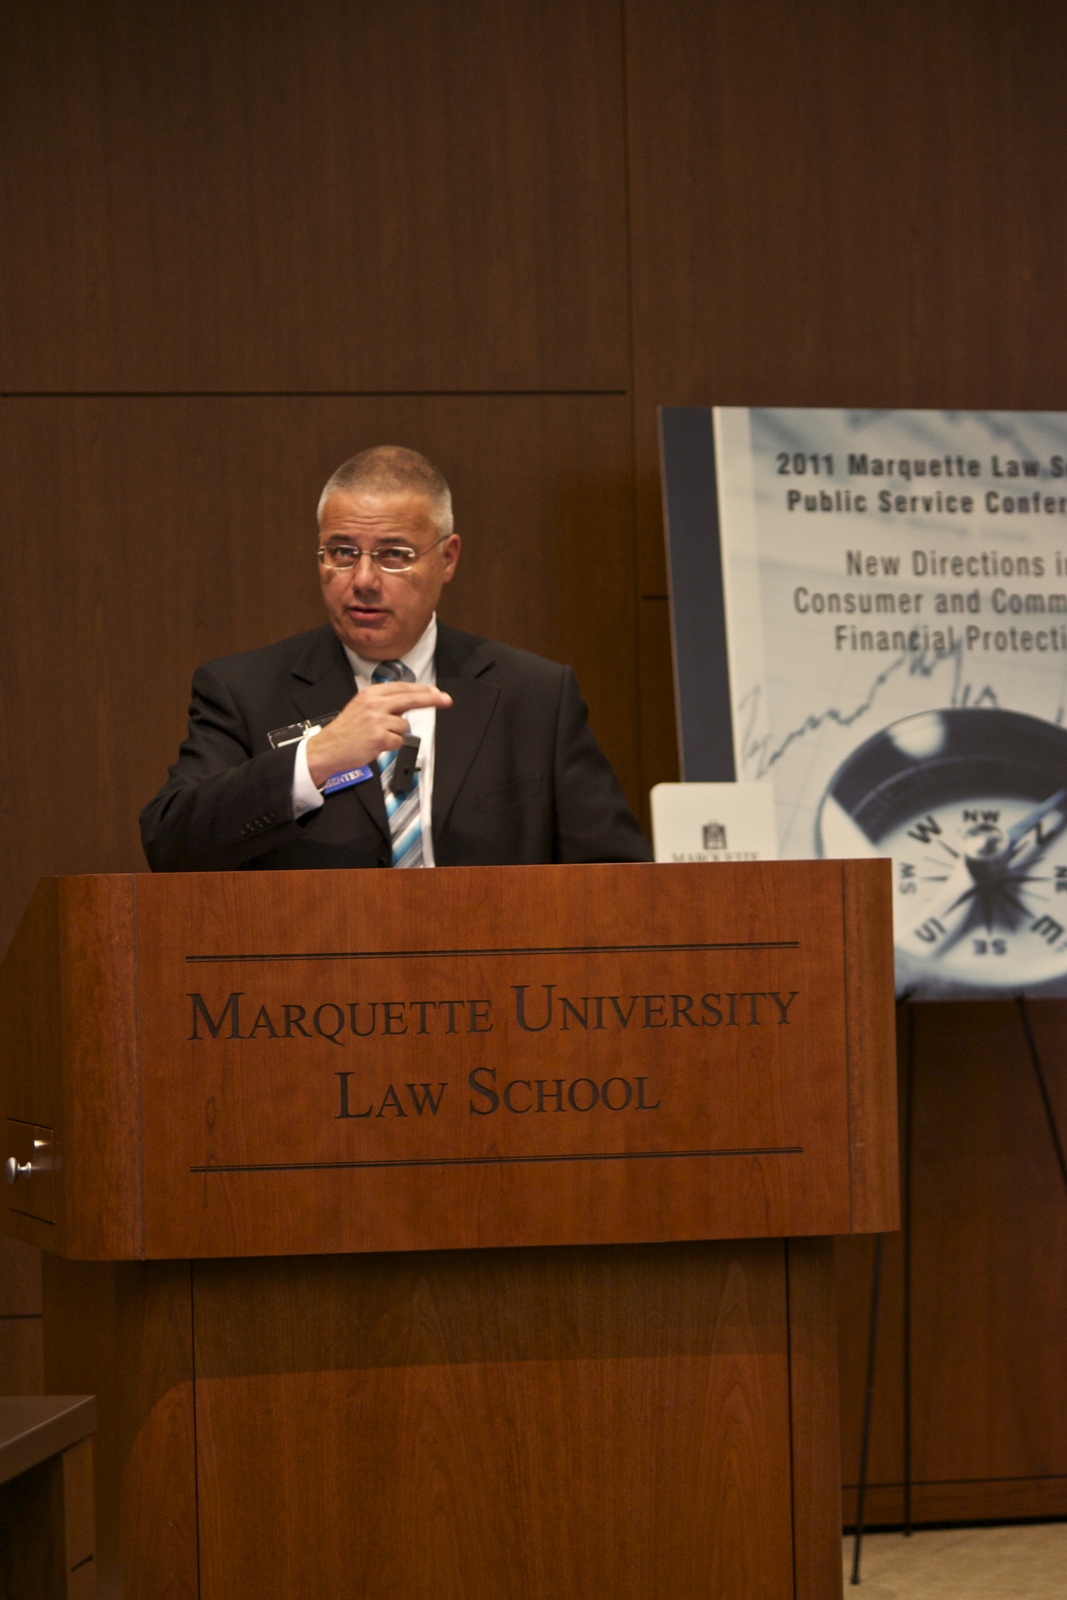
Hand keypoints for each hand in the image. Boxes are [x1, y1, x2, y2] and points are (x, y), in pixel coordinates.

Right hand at [305, 682, 451, 786]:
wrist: (328, 748)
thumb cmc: (346, 731)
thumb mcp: (362, 707)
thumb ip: (384, 703)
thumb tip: (409, 702)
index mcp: (370, 694)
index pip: (403, 688)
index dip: (422, 690)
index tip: (437, 693)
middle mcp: (374, 703)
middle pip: (410, 698)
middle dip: (431, 699)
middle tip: (446, 700)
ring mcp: (376, 720)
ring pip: (404, 725)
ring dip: (396, 734)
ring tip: (378, 737)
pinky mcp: (378, 737)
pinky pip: (398, 741)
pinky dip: (391, 745)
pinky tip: (375, 745)